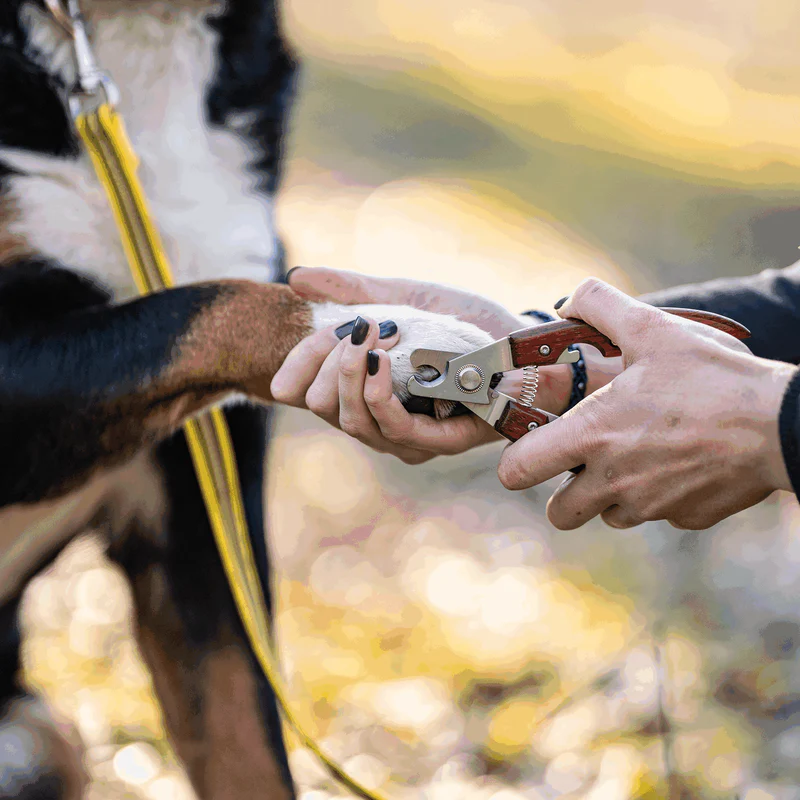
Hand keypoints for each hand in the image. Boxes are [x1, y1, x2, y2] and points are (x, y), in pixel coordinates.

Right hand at [272, 267, 598, 461]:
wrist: (519, 333)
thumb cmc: (461, 319)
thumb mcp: (401, 296)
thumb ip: (352, 289)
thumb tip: (296, 278)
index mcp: (361, 390)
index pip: (305, 390)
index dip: (294, 364)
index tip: (314, 330)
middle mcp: (377, 419)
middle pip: (321, 404)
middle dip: (327, 361)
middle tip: (356, 329)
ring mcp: (406, 436)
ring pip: (350, 419)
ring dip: (350, 373)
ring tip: (366, 337)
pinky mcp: (438, 443)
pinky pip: (391, 427)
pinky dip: (377, 394)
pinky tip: (379, 362)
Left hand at [497, 278, 794, 530]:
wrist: (781, 423)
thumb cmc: (712, 377)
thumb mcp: (651, 328)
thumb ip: (600, 306)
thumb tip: (568, 300)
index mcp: (591, 436)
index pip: (519, 471)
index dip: (515, 464)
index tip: (527, 452)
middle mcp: (612, 480)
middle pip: (560, 513)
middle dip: (563, 493)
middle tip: (583, 462)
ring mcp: (650, 505)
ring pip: (609, 515)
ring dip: (611, 495)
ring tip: (637, 456)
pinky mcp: (685, 518)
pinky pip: (657, 515)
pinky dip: (659, 496)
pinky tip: (680, 463)